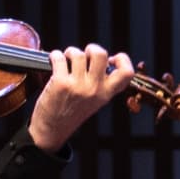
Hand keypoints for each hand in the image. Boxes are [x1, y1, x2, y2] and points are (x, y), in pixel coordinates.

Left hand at [25, 44, 140, 152]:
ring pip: (78, 53)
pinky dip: (55, 55)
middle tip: (85, 56)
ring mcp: (78, 86)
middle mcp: (94, 89)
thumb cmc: (72, 112)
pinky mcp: (60, 83)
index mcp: (106, 94)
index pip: (127, 73)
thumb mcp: (95, 100)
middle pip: (101, 54)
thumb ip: (100, 82)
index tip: (112, 59)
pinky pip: (59, 57)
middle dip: (92, 49)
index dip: (123, 59)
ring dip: (70, 52)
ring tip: (67, 59)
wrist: (52, 130)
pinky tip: (55, 61)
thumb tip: (98, 57)